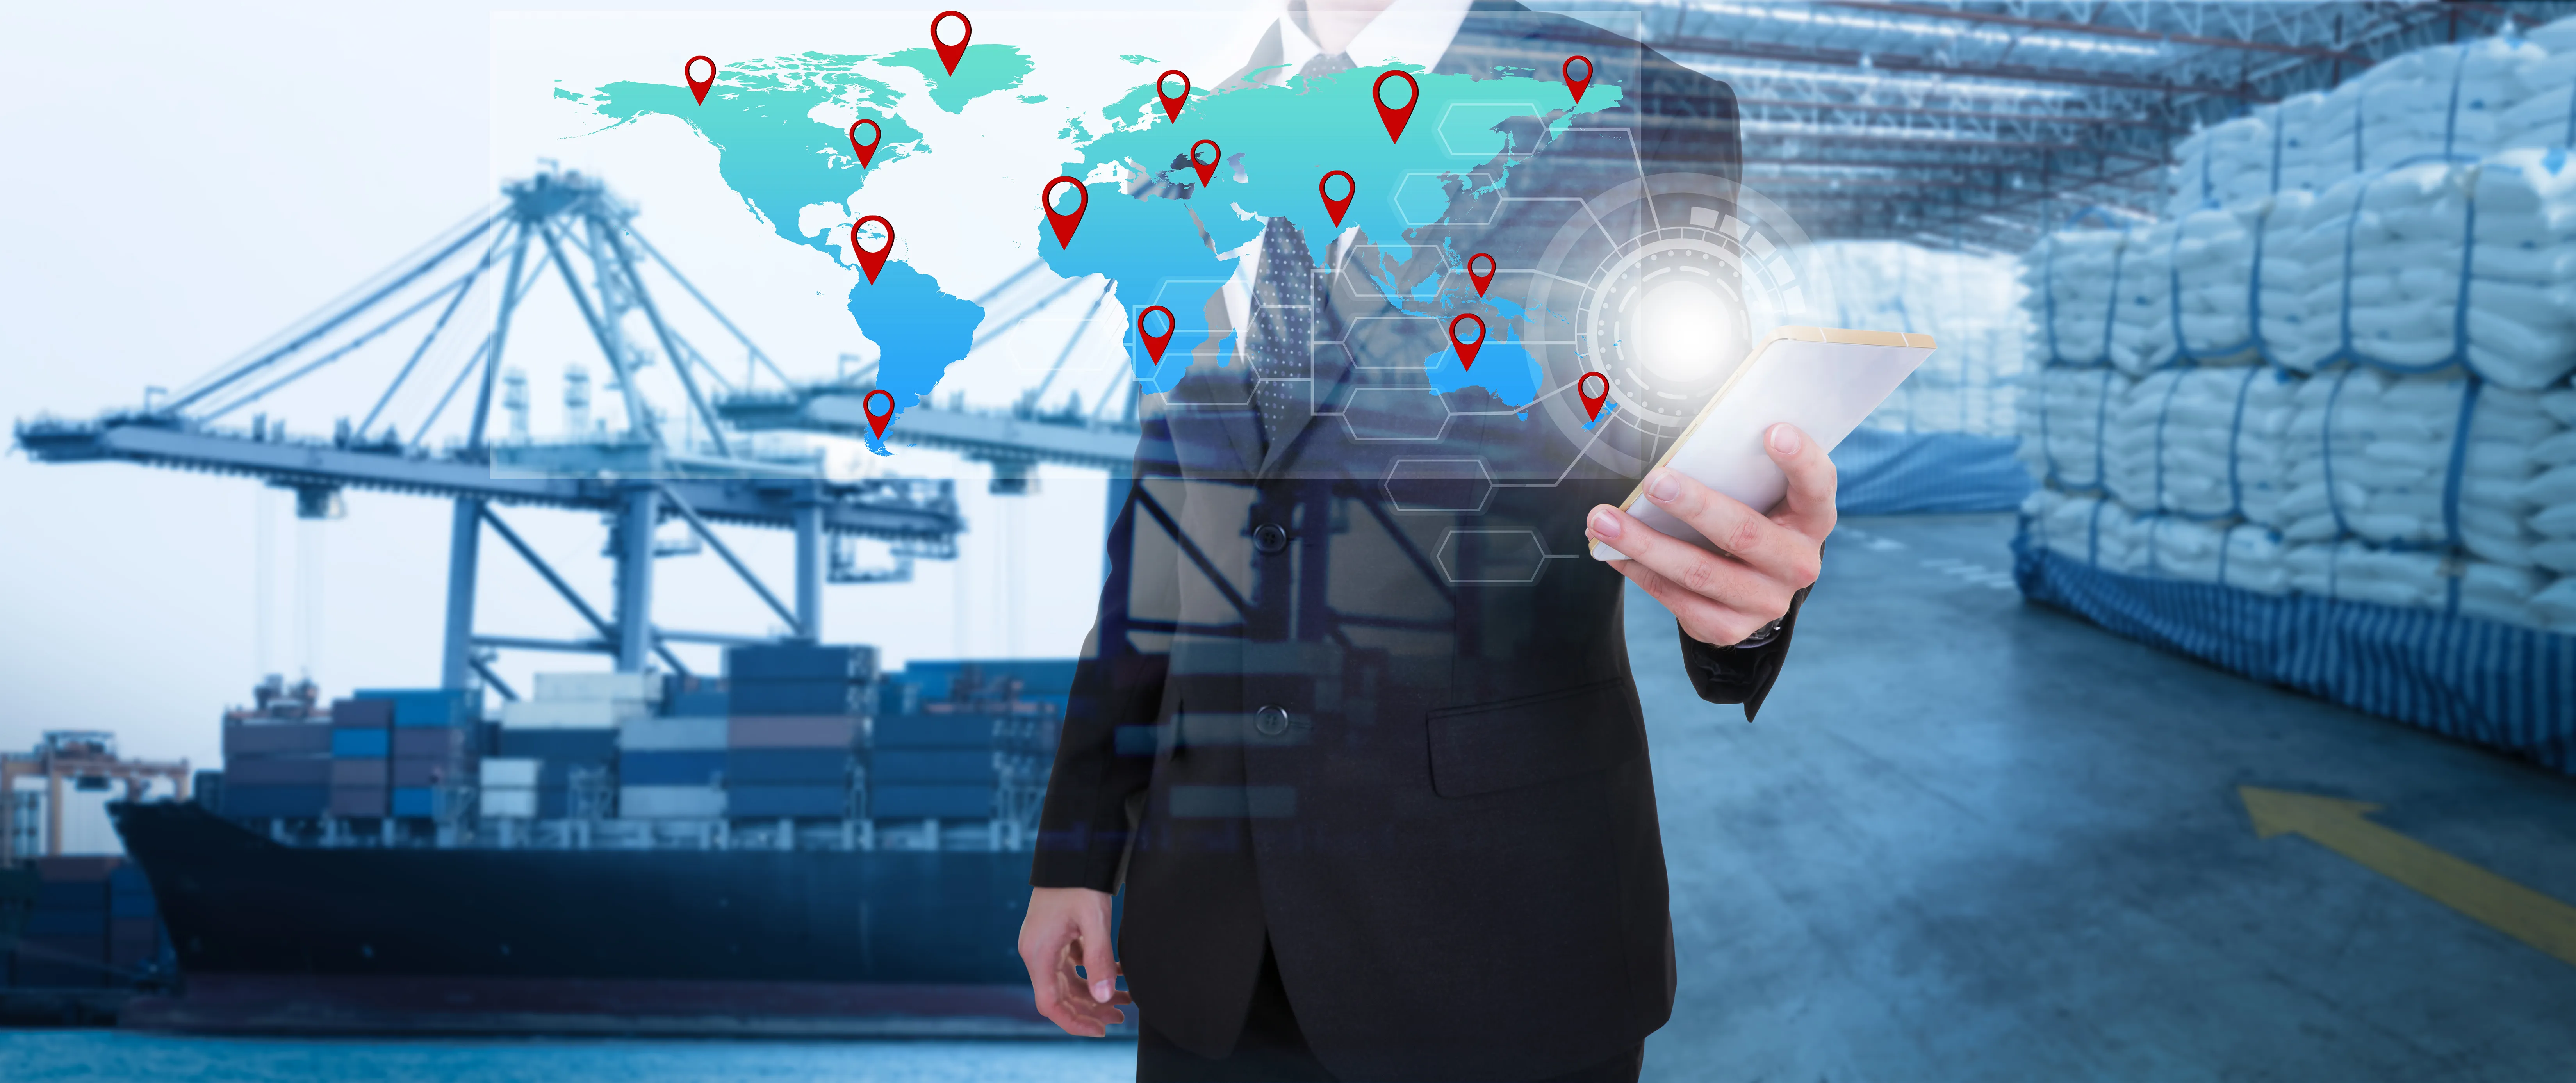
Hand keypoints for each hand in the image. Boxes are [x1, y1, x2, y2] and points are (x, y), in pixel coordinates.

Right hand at [1017, 886, 1130, 1036]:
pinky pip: (1072, 965)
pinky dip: (1093, 972)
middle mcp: (1037, 953)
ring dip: (1095, 992)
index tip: (1101, 1029)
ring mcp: (1045, 945)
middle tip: (1122, 1016)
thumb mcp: (1094, 920)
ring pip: (1068, 982)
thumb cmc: (1080, 883)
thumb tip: (1105, 998)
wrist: (1072, 852)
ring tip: (1126, 999)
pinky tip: (1117, 973)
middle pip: (1061, 996)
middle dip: (1091, 1009)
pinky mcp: (1056, 937)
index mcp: (1039, 954)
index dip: (1074, 1022)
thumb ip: (1099, 960)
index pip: (1050, 1004)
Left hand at [1585, 422, 1832, 645]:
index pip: (1817, 485)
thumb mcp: (1762, 497)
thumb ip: (1741, 472)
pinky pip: (1678, 601)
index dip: (1799, 459)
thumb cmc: (1753, 521)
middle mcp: (1796, 564)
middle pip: (1744, 533)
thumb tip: (1680, 448)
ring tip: (1602, 520)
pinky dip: (1640, 573)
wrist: (1755, 587)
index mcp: (1811, 519)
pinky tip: (1613, 554)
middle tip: (1653, 482)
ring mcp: (1765, 601)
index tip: (1772, 430)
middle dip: (1694, 506)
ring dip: (1644, 544)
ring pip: (1699, 572)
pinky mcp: (1730, 628)